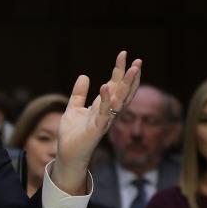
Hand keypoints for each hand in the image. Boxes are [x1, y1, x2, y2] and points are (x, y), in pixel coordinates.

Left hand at [52, 51, 141, 193]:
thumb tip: (84, 76)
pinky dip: (105, 100)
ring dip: (126, 85)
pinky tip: (105, 86)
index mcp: (103, 105)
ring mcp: (104, 120)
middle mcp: (108, 112)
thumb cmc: (72, 134)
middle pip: (123, 91)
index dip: (119, 70)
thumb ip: (79, 93)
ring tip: (132, 69)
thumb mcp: (73, 109)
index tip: (124, 54)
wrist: (67, 153)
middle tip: (138, 61)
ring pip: (119, 100)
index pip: (115, 84)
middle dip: (131, 76)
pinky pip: (104, 113)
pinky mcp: (97, 128)